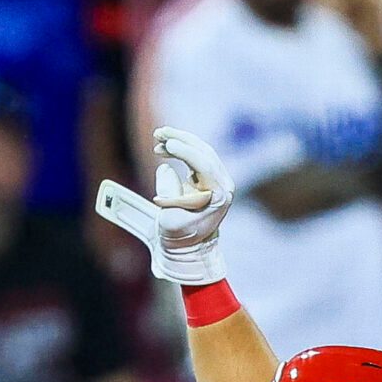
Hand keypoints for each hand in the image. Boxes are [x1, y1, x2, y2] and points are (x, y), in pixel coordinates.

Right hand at [95, 126, 235, 285]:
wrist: (188, 249)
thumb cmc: (179, 237)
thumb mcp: (169, 219)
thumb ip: (168, 192)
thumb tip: (165, 169)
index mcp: (219, 195)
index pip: (204, 165)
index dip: (185, 151)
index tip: (167, 143)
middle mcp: (223, 184)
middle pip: (205, 152)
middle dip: (181, 139)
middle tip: (159, 133)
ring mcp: (218, 180)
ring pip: (201, 151)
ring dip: (179, 141)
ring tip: (157, 138)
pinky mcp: (208, 179)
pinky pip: (196, 157)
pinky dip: (180, 151)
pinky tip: (163, 149)